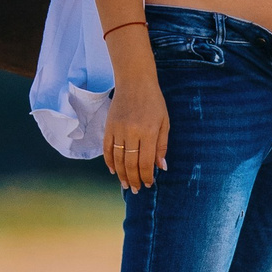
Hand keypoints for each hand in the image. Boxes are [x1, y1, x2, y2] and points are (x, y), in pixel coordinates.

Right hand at [105, 63, 170, 190]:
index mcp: (148, 132)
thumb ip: (162, 145)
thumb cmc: (154, 102)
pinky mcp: (109, 126)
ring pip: (118, 158)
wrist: (135, 82)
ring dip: (121, 174)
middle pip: (130, 163)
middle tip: (136, 189)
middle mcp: (132, 132)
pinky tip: (113, 170)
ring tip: (126, 184)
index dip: (146, 176)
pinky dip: (109, 161)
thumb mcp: (164, 122)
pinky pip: (107, 148)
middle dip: (134, 179)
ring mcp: (118, 129)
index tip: (149, 184)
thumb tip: (161, 167)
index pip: (146, 161)